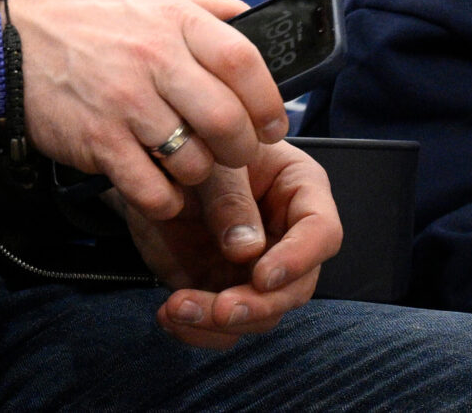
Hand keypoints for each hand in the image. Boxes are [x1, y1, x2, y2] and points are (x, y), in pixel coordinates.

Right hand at [6, 0, 283, 218]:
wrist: (8, 39)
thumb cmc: (83, 19)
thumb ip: (202, 8)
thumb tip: (252, 14)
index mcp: (172, 21)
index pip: (244, 63)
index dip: (268, 101)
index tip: (272, 124)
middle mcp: (153, 59)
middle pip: (226, 120)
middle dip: (242, 149)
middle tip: (236, 155)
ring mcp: (125, 103)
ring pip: (193, 160)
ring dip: (200, 174)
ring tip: (188, 166)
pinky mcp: (98, 141)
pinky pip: (153, 189)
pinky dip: (166, 199)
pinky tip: (160, 187)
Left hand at [128, 141, 341, 348]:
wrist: (150, 161)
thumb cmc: (190, 141)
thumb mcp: (209, 159)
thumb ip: (228, 197)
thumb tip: (247, 251)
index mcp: (298, 190)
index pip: (321, 232)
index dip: (299, 259)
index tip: (262, 275)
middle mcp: (287, 236)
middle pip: (296, 286)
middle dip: (259, 305)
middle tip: (222, 310)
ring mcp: (257, 268)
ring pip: (260, 313)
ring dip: (220, 322)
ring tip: (177, 308)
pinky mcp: (224, 289)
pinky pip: (223, 325)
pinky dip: (198, 329)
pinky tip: (169, 315)